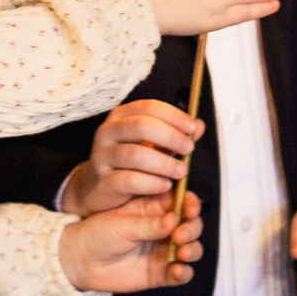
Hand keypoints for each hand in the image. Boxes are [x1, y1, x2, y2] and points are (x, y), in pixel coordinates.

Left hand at [58, 190, 204, 291]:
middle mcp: (164, 228)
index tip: (190, 210)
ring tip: (181, 252)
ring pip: (192, 248)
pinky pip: (181, 273)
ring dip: (192, 249)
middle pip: (192, 225)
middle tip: (180, 234)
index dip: (191, 204)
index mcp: (155, 208)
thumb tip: (176, 220)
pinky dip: (185, 272)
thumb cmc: (98, 234)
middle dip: (192, 229)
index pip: (182, 202)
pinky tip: (177, 270)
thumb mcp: (123, 223)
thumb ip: (150, 224)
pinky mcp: (161, 272)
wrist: (80, 261)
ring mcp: (164, 250)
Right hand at [59, 99, 201, 215]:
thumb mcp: (154, 145)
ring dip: (164, 163)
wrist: (97, 188)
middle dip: (170, 137)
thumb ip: (176, 134)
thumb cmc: (130, 162)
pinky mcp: (102, 181)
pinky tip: (165, 185)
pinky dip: (152, 182)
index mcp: (121, 116)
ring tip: (182, 171)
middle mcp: (107, 131)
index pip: (149, 107)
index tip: (192, 127)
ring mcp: (101, 156)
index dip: (173, 115)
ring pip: (136, 155)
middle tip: (189, 148)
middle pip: (141, 126)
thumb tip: (199, 125)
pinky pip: (130, 180)